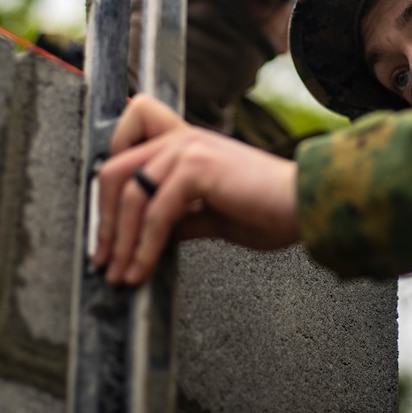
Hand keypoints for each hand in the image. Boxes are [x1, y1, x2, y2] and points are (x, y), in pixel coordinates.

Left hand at [93, 94, 299, 284]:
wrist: (308, 205)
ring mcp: (190, 149)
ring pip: (130, 193)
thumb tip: (154, 237)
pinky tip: (143, 268)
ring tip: (120, 273)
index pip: (127, 144)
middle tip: (104, 260)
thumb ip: (183, 218)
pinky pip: (157, 211)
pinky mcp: (199, 167)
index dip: (107, 182)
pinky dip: (144, 245)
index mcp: (188, 144)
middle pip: (115, 171)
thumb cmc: (274, 210)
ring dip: (120, 241)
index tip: (106, 226)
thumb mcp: (215, 215)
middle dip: (103, 222)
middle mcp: (184, 139)